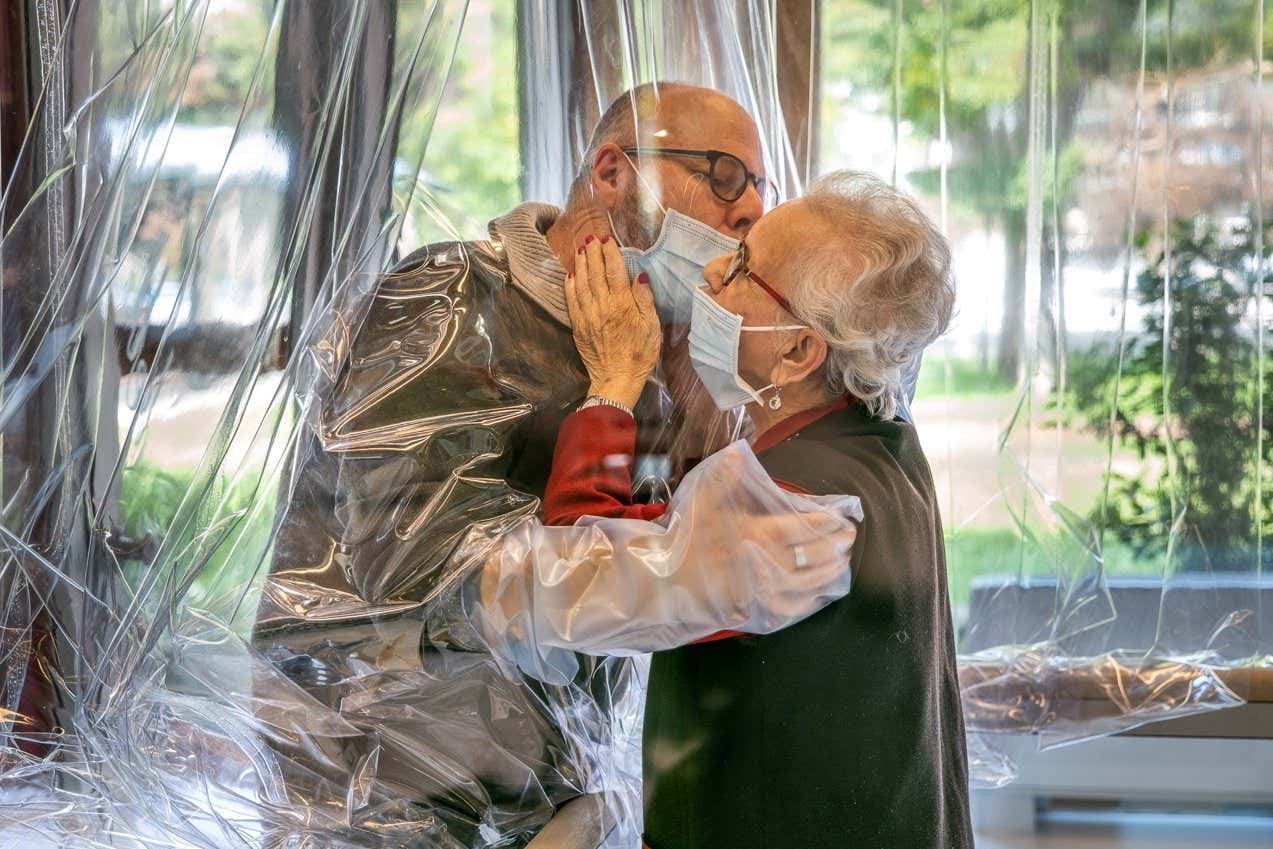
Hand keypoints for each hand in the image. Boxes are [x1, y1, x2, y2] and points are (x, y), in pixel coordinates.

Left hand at [565, 235, 660, 408]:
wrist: (617, 379)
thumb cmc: (640, 354)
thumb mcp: (652, 327)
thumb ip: (645, 300)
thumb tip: (640, 276)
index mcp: (623, 304)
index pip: (614, 271)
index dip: (610, 253)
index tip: (607, 239)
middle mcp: (603, 306)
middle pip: (596, 273)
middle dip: (592, 253)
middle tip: (590, 237)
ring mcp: (588, 315)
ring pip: (582, 283)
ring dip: (581, 264)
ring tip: (579, 249)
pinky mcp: (579, 326)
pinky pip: (572, 301)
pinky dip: (570, 285)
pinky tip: (570, 274)